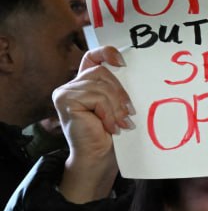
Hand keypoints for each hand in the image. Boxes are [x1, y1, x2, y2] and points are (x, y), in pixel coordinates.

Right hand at [56, 47, 131, 202]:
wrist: (98, 157)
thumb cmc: (111, 134)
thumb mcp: (118, 107)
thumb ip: (118, 89)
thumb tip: (139, 73)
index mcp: (86, 83)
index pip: (93, 57)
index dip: (107, 53)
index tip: (123, 62)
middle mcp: (73, 84)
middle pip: (102, 72)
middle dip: (120, 93)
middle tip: (129, 113)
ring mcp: (66, 91)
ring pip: (101, 86)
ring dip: (116, 107)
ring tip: (121, 124)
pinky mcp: (65, 99)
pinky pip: (96, 97)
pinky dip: (108, 113)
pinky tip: (110, 127)